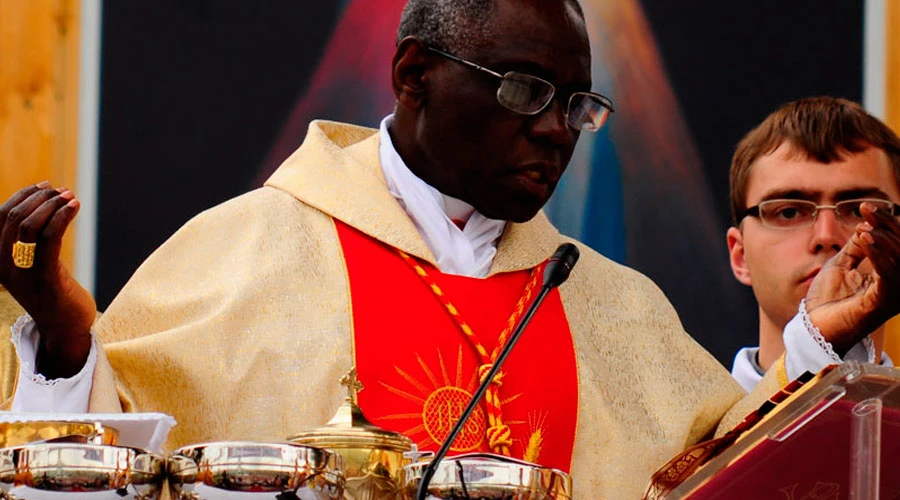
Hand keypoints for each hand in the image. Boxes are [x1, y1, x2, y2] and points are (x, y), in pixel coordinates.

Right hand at [0, 182, 95, 377]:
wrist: (64, 327)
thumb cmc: (52, 291)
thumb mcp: (32, 264)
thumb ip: (28, 241)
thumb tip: (40, 204)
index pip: (0, 216)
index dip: (22, 196)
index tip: (45, 186)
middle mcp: (3, 264)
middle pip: (14, 217)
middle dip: (40, 198)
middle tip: (63, 192)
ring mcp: (23, 271)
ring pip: (30, 225)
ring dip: (52, 205)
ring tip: (70, 197)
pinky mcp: (45, 277)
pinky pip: (49, 238)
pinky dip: (62, 217)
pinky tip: (74, 207)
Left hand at [805, 202, 899, 354]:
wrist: (814, 328)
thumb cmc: (827, 300)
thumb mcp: (841, 266)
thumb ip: (857, 248)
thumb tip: (868, 226)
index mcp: (890, 275)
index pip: (897, 243)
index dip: (885, 222)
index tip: (866, 206)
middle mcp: (897, 285)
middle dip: (887, 224)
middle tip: (867, 209)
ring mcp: (893, 295)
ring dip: (884, 237)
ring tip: (865, 225)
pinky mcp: (883, 303)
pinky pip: (889, 274)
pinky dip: (879, 253)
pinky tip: (866, 239)